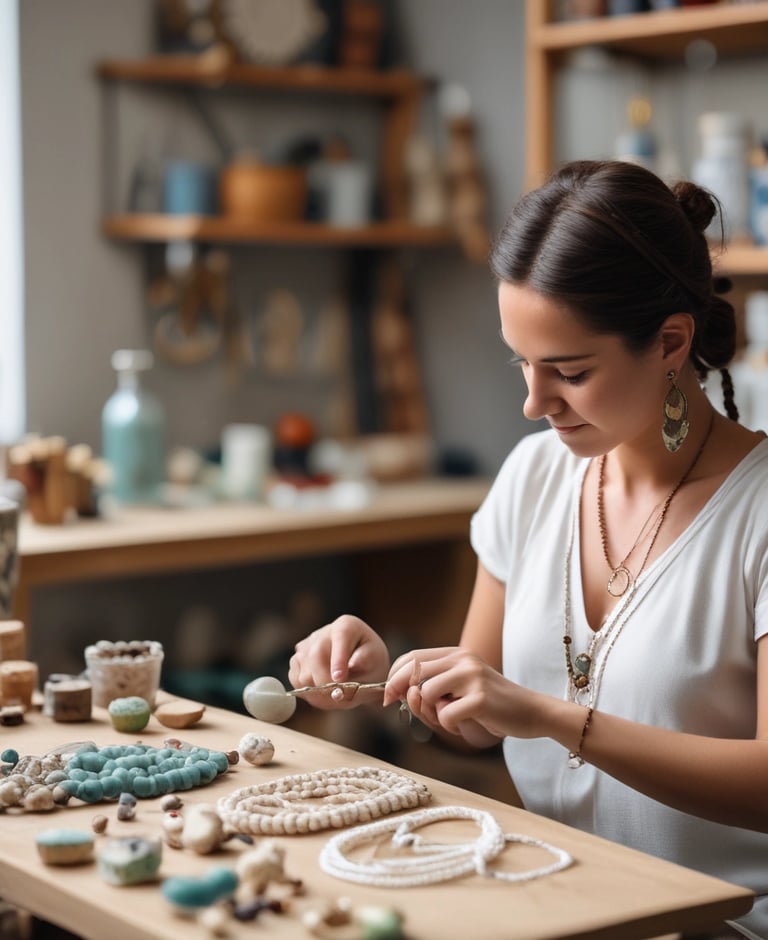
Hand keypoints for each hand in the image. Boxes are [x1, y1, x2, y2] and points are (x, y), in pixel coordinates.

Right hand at [288, 615, 390, 710]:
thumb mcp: (376, 661)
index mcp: (347, 626)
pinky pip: (296, 679)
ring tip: (336, 694)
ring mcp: (307, 645)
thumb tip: (352, 665)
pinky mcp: (297, 660)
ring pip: (303, 671)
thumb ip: (365, 662)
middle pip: (315, 656)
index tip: (339, 679)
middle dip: (326, 681)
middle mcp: (324, 632)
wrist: (361, 668)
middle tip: (339, 696)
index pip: (340, 637)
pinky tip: (325, 690)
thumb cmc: (370, 663)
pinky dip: (309, 691)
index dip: (337, 659)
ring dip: (319, 690)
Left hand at [385, 647, 538, 747]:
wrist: (531, 712)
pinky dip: (450, 726)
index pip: (412, 657)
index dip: (394, 676)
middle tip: (403, 709)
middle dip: (401, 694)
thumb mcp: (458, 690)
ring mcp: (472, 676)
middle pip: (414, 672)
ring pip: (426, 694)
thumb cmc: (490, 706)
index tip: (388, 695)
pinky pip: (445, 715)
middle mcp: (463, 658)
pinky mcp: (480, 698)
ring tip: (450, 718)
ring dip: (431, 714)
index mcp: (456, 653)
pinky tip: (466, 723)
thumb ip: (430, 688)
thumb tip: (400, 693)